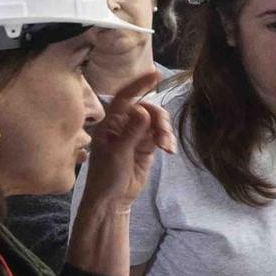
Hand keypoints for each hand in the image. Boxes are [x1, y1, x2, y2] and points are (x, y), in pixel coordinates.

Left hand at [79, 68, 174, 213]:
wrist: (112, 200)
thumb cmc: (106, 177)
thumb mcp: (118, 153)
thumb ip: (132, 131)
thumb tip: (144, 109)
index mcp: (110, 123)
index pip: (125, 97)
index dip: (139, 85)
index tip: (156, 75)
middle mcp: (123, 125)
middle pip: (147, 109)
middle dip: (159, 119)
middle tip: (164, 135)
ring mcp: (136, 135)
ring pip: (156, 122)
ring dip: (164, 130)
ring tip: (167, 147)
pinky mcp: (147, 146)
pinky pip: (161, 135)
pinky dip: (167, 140)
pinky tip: (169, 151)